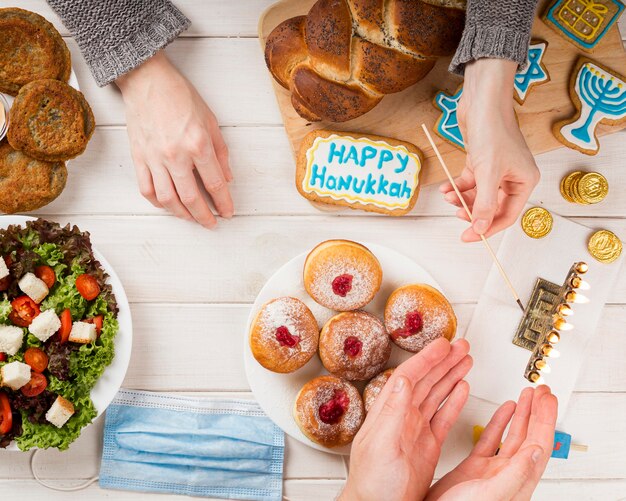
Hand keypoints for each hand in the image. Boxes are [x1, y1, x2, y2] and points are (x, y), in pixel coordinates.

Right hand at [116, 51, 233, 228]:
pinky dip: (158, 202)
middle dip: (204, 217)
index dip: (223, 203)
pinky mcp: (139, 158)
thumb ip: (221, 152)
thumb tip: (227, 178)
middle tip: (211, 224)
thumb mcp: (210, 120)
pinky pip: (147, 189)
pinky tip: (168, 205)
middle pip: (192, 198)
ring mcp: (155, 158)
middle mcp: (176, 155)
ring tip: (191, 218)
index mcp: (198, 144)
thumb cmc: (180, 96)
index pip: (215, 184)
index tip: (228, 213)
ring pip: (168, 199)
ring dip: (182, 215)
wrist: (147, 80)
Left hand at [339, 338, 472, 500]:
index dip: (426, 358)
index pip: (410, 376)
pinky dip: (454, 400)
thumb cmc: (372, 482)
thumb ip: (392, 412)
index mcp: (390, 412)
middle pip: (426, 379)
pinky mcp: (428, 445)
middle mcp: (403, 417)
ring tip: (465, 358)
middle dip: (443, 360)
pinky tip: (461, 388)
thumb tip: (402, 380)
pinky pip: (444, 416)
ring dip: (450, 374)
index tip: (442, 344)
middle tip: (461, 345)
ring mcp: (416, 429)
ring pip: (436, 393)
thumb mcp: (380, 445)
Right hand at [427, 386, 557, 500]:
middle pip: (530, 436)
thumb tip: (537, 449)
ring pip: (512, 435)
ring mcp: (491, 469)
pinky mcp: (473, 467)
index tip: (549, 399)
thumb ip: (515, 473)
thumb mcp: (492, 494)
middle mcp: (508, 473)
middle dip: (538, 411)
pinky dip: (498, 422)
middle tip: (543, 391)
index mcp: (518, 480)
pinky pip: (490, 439)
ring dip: (522, 413)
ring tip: (528, 395)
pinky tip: (504, 410)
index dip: (546, 419)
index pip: (539, 443)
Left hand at [440, 59, 539, 241]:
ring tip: (448, 196)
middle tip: (456, 213)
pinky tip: (445, 187)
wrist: (481, 100)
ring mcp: (497, 170)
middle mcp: (513, 177)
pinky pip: (470, 182)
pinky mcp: (482, 162)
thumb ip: (484, 204)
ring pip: (478, 195)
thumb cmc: (491, 131)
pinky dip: (457, 186)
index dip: (486, 229)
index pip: (506, 216)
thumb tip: (479, 229)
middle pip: (491, 207)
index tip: (467, 238)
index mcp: (524, 181)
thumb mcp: (487, 173)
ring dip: (461, 199)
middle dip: (471, 211)